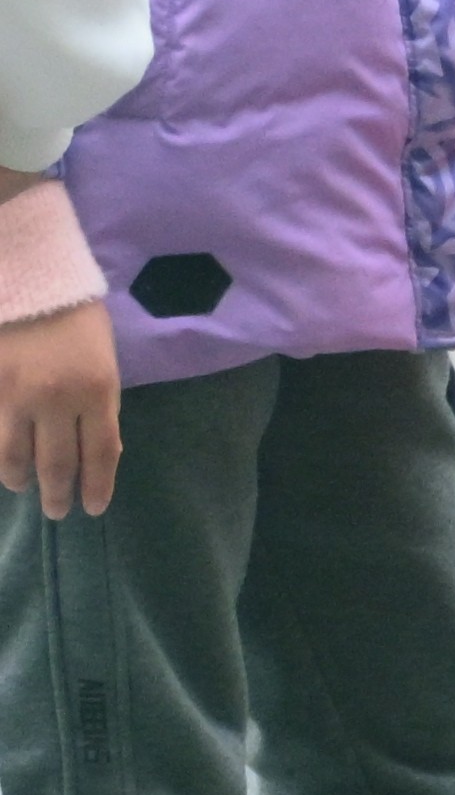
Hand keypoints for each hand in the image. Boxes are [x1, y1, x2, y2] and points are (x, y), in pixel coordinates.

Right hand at [0, 293, 114, 521]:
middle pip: (57, 463)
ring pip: (15, 456)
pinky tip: (2, 464)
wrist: (30, 281)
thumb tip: (99, 450)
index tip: (94, 507)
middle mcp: (56, 400)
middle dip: (58, 494)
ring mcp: (15, 397)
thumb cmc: (76, 317)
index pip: (100, 454)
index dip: (97, 486)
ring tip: (25, 488)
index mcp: (97, 391)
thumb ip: (101, 405)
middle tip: (58, 512)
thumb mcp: (104, 361)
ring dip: (21, 479)